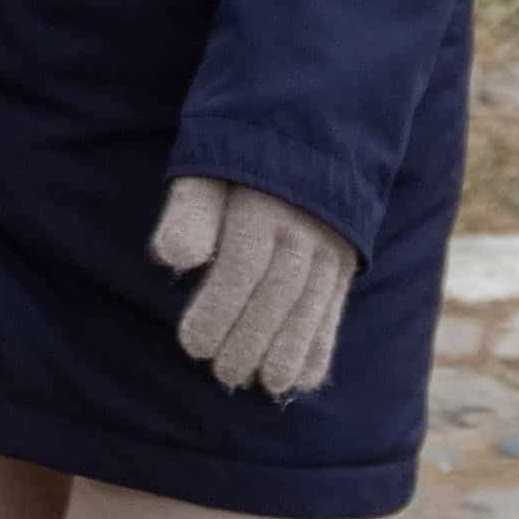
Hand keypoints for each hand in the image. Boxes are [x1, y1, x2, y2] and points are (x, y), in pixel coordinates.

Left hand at [154, 176, 353, 399]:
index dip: (218, 307)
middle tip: (224, 373)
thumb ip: (189, 213)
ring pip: (313, 303)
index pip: (242, 263)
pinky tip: (305, 380)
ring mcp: (331, 245)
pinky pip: (336, 307)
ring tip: (266, 384)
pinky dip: (322, 345)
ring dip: (290, 350)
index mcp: (262, 202)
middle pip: (279, 290)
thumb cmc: (236, 164)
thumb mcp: (205, 171)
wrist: (307, 134)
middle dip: (251, 337)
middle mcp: (304, 226)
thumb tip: (172, 258)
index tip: (192, 345)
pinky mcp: (345, 263)